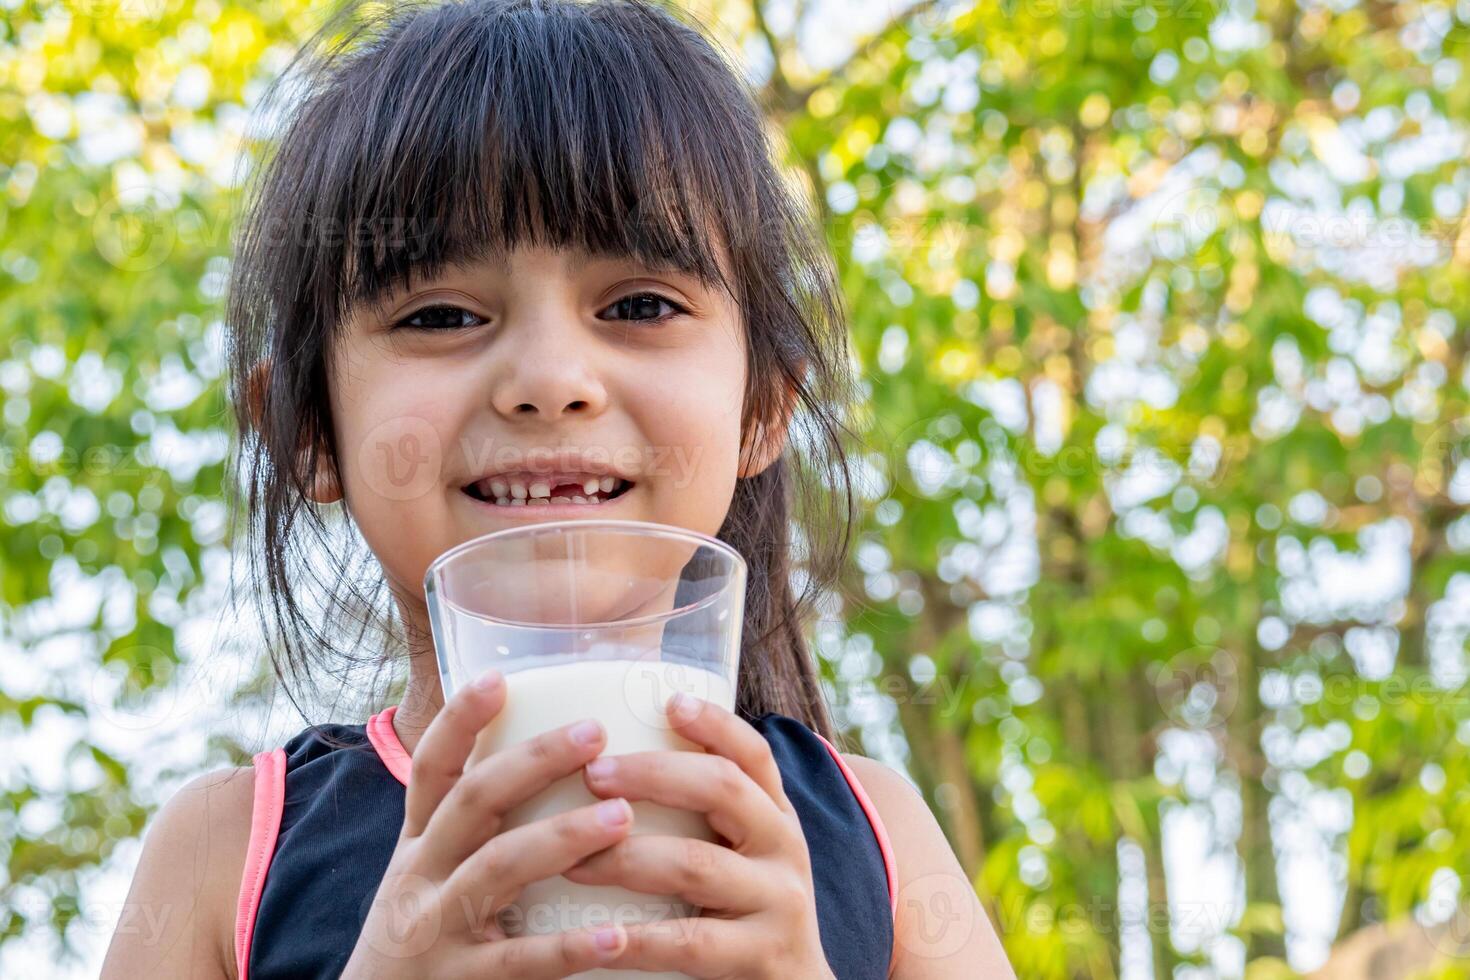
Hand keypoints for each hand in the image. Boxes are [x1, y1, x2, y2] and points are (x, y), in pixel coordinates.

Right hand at [341, 671, 637, 978]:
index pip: (431, 770)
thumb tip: (541, 767)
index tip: (499, 677)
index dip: (459, 720)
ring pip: (497, 868)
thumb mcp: (428, 879)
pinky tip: (618, 936)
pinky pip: (519, 961)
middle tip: (596, 731)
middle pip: (472, 801)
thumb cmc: (422, 943)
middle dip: (534, 760)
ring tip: (623, 818)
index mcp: (418, 845)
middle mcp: (419, 877)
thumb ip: (472, 834)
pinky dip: (570, 948)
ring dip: (563, 836)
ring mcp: (434, 930)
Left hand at [565, 692, 836, 978]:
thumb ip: (701, 817)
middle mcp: (784, 848)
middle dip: (653, 775)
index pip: (753, 753)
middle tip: (593, 775)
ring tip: (572, 861)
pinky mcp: (762, 957)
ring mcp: (779, 903)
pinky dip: (638, 940)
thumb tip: (613, 765)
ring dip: (626, 857)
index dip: (715, 723)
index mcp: (776, 815)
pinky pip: (689, 942)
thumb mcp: (741, 856)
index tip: (669, 701)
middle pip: (723, 789)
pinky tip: (598, 938)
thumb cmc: (744, 917)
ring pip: (696, 864)